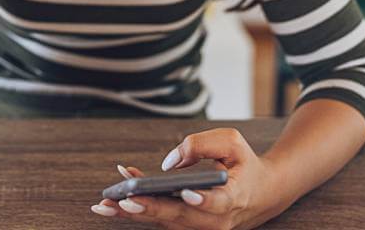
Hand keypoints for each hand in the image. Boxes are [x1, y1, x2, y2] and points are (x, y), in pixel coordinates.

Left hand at [90, 128, 285, 229]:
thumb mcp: (233, 143)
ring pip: (163, 221)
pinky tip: (115, 194)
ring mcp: (200, 227)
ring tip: (105, 204)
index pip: (218, 203)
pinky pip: (159, 216)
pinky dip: (137, 206)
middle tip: (125, 201)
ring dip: (133, 212)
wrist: (260, 195)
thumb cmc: (244, 165)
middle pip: (179, 217)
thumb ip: (201, 144)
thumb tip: (168, 162)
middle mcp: (216, 220)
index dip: (202, 201)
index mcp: (234, 197)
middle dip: (149, 209)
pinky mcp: (187, 226)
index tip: (187, 194)